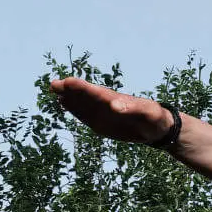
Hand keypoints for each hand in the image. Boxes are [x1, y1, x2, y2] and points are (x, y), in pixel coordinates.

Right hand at [50, 77, 173, 144]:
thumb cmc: (155, 118)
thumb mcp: (148, 114)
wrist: (158, 129)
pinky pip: (84, 115)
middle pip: (85, 95)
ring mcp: (102, 113)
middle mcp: (105, 104)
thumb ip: (133, 109)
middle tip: (53, 84)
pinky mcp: (100, 123)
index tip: (67, 82)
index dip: (81, 87)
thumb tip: (114, 105)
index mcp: (115, 99)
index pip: (95, 91)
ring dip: (68, 97)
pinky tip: (64, 103)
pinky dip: (74, 109)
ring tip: (54, 90)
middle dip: (69, 89)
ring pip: (81, 103)